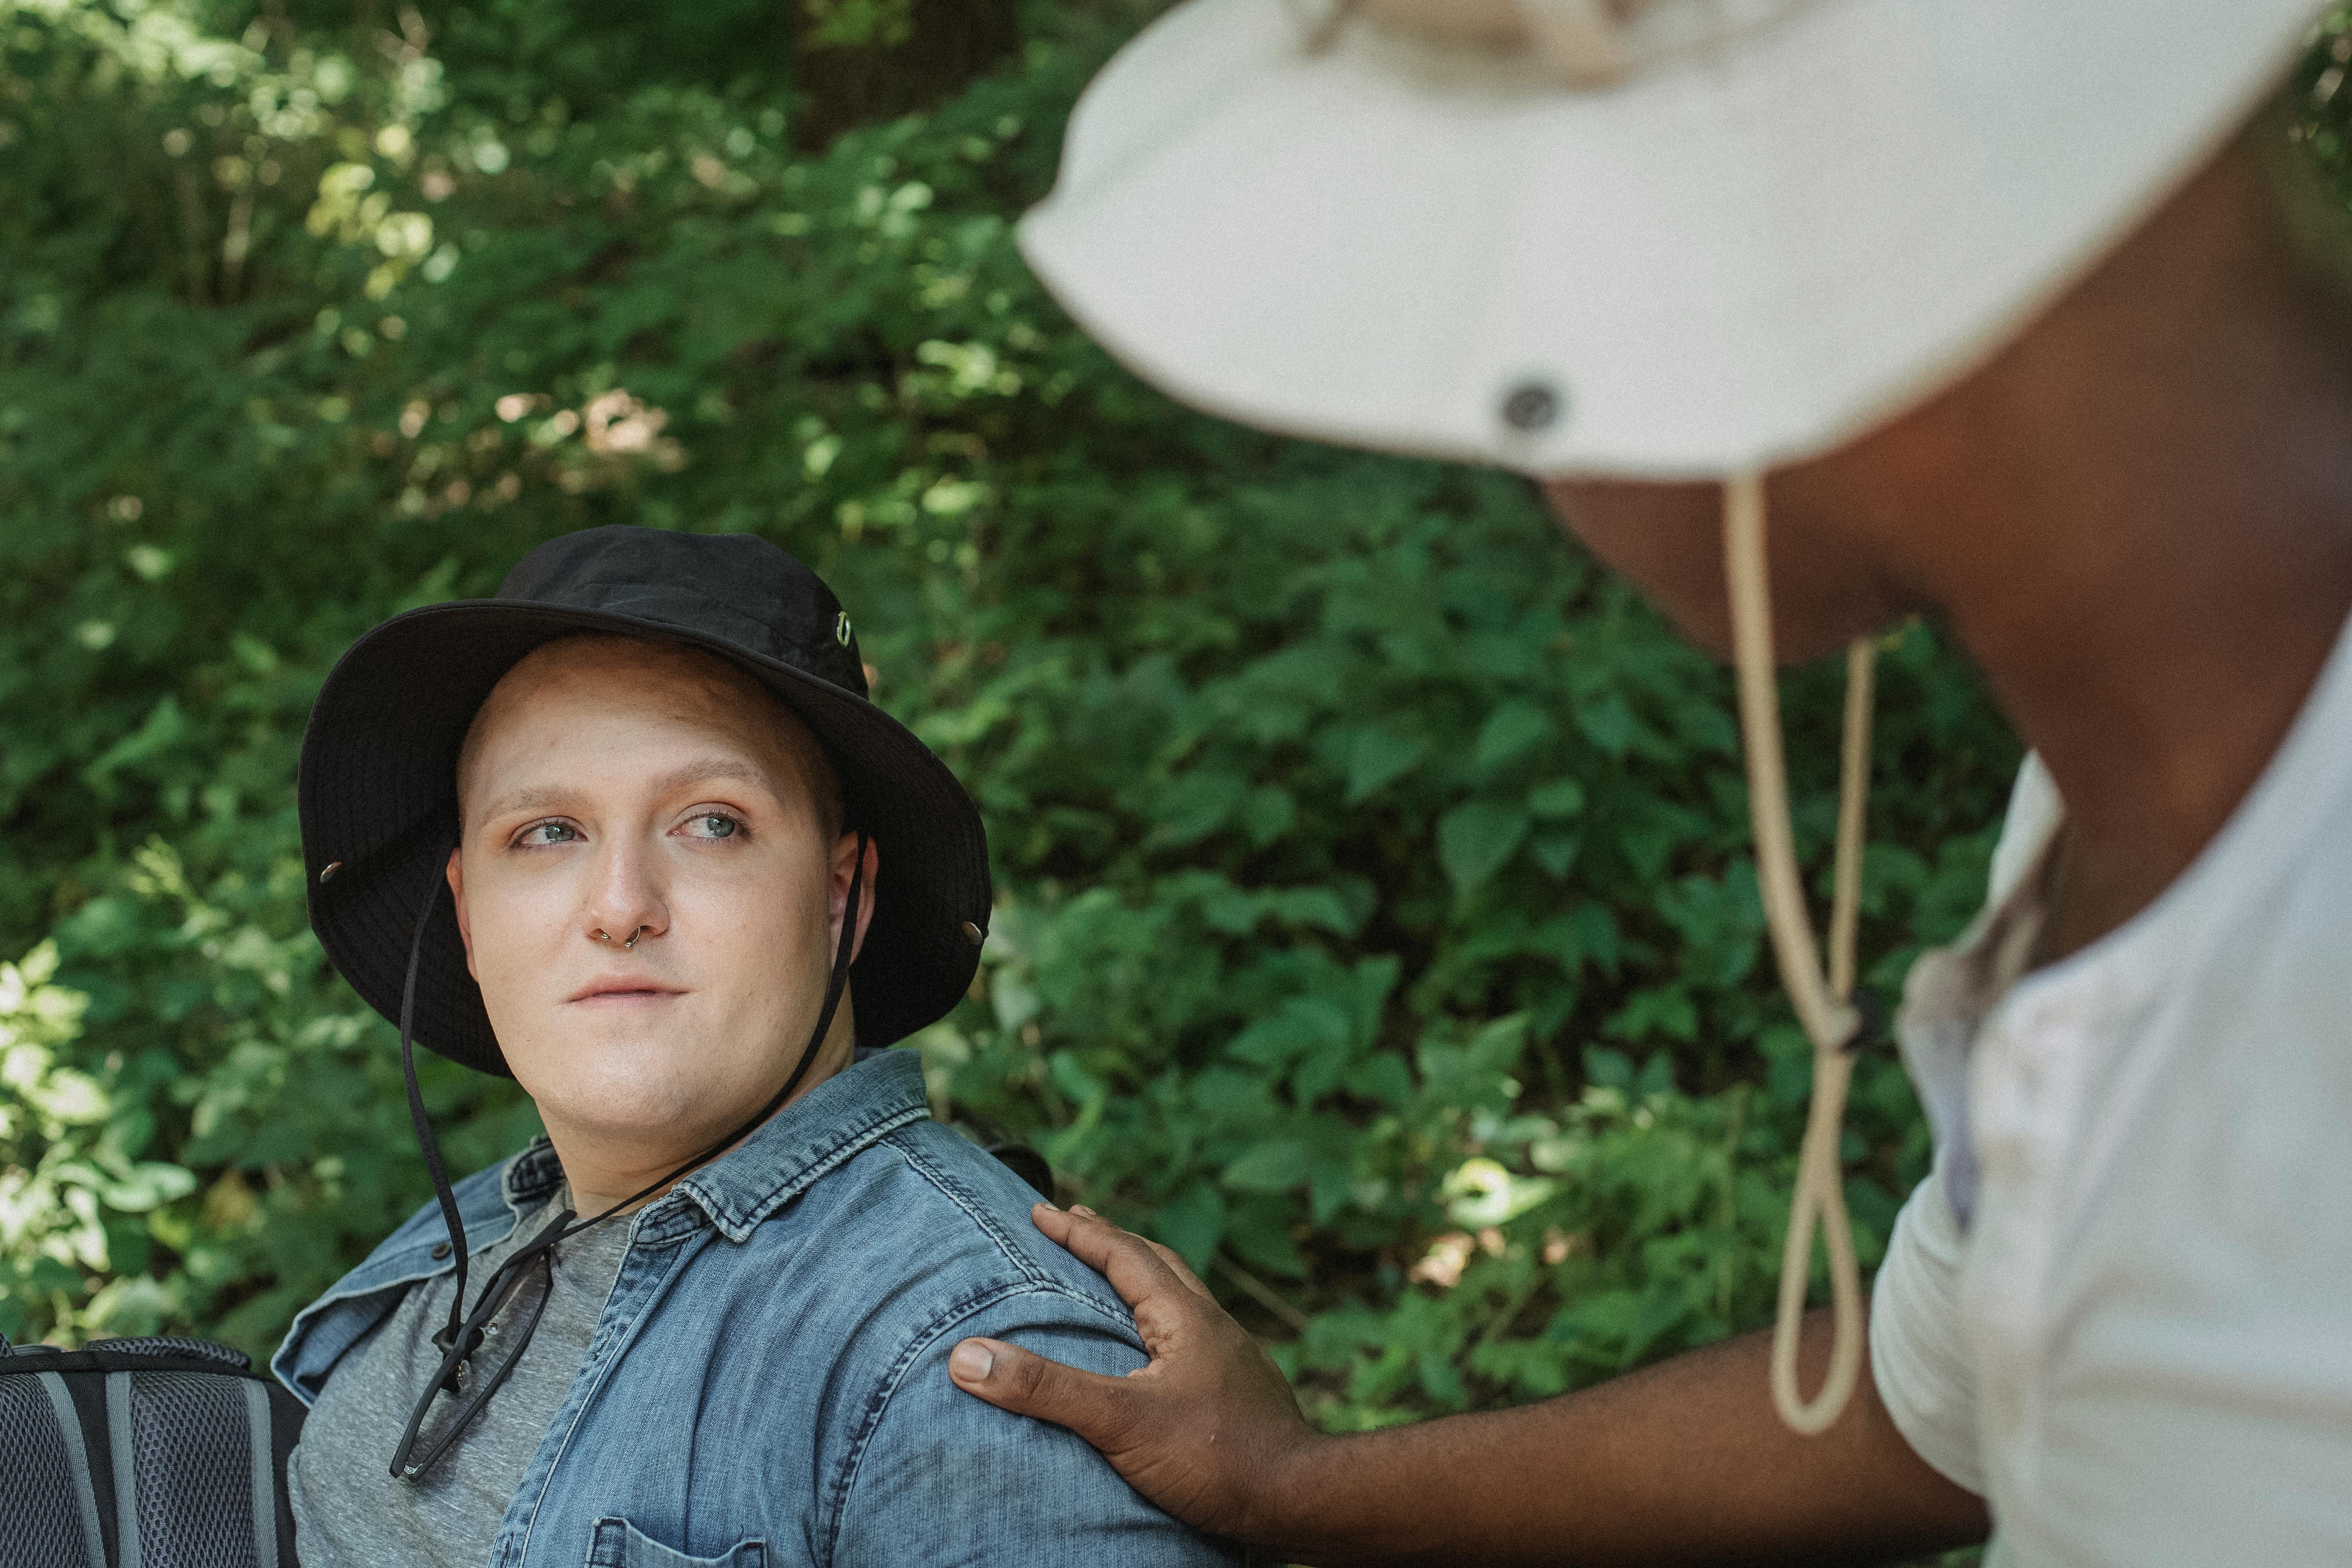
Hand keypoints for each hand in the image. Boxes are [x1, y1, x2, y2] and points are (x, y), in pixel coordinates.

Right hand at [948, 1204, 1322, 1541]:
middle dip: (1112, 1242)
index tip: (1041, 1209)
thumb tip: (967, 1356)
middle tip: (1078, 1224)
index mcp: (1184, 1316)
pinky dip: (1162, 1321)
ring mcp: (1231, 1357)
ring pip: (1181, 1298)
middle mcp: (1212, 1324)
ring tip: (1114, 1279)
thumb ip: (1046, 1388)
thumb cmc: (1216, 1457)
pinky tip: (1156, 1351)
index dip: (1079, 1231)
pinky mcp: (1240, 1389)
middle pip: (1158, 1263)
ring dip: (1142, 1278)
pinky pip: (1192, 1333)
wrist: (1299, 1499)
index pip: (1123, 1254)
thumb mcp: (1119, 1422)